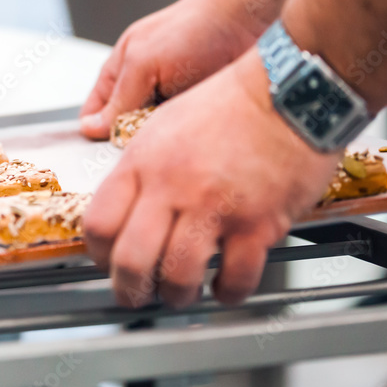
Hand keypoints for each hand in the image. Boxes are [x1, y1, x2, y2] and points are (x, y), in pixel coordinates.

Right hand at [80, 0, 259, 139]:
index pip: (95, 114)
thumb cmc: (191, 30)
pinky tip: (195, 140)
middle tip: (147, 149)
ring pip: (156, 135)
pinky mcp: (198, 108)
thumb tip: (89, 128)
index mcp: (119, 73)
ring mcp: (171, 100)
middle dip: (133, 142)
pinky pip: (184, 133)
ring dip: (162, 141)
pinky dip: (187, 139)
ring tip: (175, 142)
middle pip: (125, 129)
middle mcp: (143, 88)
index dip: (97, 135)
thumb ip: (118, 98)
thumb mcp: (143, 63)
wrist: (247, 18)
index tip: (109, 153)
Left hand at [83, 51, 340, 307]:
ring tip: (182, 293)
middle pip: (131, 260)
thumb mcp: (161, 124)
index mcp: (142, 163)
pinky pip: (236, 277)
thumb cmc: (228, 104)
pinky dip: (227, 291)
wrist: (288, 91)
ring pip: (179, 275)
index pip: (98, 223)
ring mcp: (214, 207)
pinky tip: (225, 286)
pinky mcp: (258, 222)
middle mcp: (172, 187)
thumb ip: (138, 167)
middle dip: (129, 289)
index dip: (97, 253)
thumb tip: (121, 205)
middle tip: (135, 296)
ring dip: (177, 295)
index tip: (106, 263)